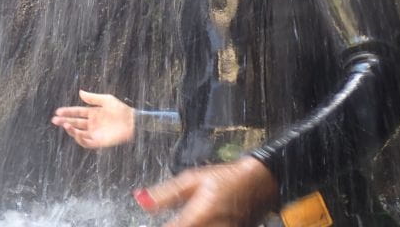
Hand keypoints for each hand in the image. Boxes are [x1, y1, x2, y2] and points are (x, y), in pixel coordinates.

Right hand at [51, 89, 134, 148]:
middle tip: (55, 119)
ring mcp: (95, 133)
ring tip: (65, 124)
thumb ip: (93, 98)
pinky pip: (86, 142)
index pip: (77, 113)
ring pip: (78, 133)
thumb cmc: (121, 109)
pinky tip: (75, 133)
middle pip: (75, 123)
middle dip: (64, 121)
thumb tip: (80, 92)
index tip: (58, 111)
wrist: (132, 121)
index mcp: (92, 113)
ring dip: (70, 130)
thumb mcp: (106, 100)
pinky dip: (80, 139)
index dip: (67, 112)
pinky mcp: (99, 142)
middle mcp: (92, 124)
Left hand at [133, 156, 278, 226]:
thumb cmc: (227, 178)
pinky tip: (196, 222)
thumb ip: (165, 194)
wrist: (258, 183)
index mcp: (199, 217)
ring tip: (186, 219)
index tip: (148, 224)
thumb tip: (141, 200)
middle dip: (174, 226)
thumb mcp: (193, 180)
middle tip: (174, 218)